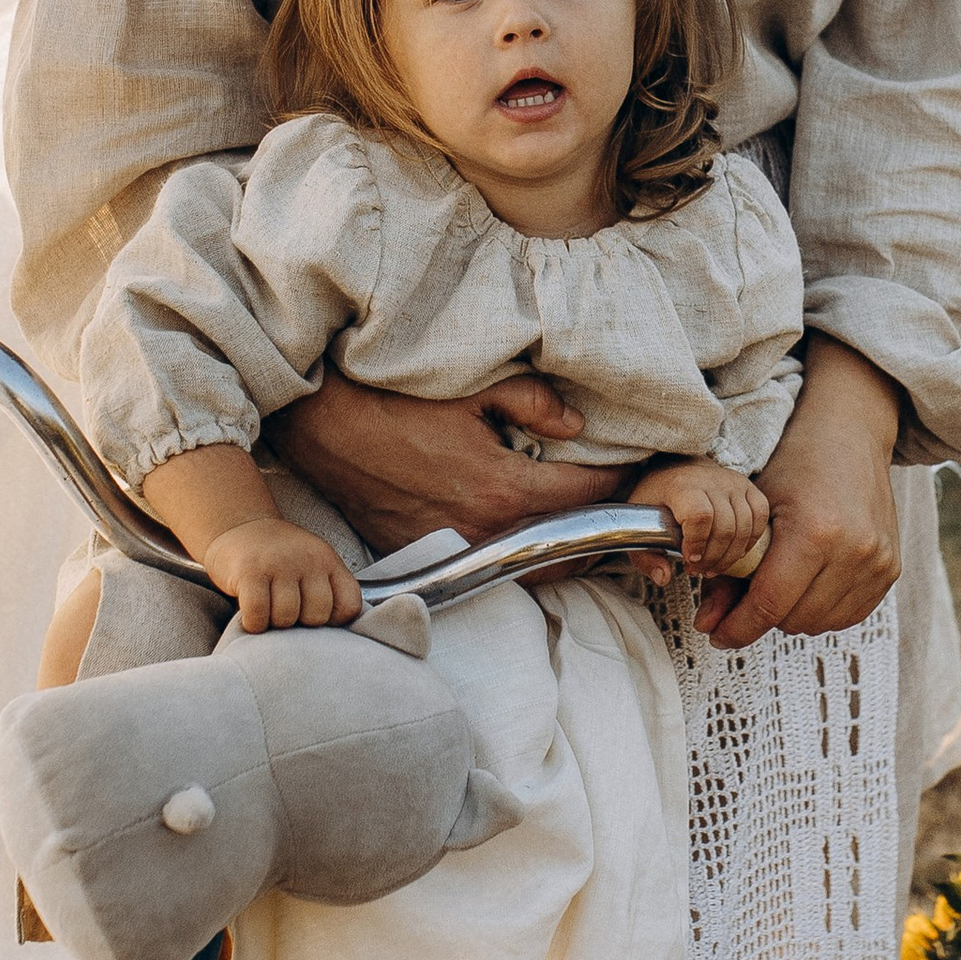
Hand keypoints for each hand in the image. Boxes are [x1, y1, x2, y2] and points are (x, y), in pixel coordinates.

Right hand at [202, 512, 363, 631]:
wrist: (239, 526)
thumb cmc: (279, 558)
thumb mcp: (313, 564)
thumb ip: (327, 590)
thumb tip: (330, 636)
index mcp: (328, 560)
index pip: (349, 606)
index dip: (333, 621)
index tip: (313, 615)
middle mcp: (308, 559)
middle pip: (316, 616)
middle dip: (300, 623)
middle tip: (285, 611)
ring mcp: (279, 563)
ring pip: (286, 618)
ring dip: (273, 624)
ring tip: (266, 610)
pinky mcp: (249, 571)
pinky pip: (258, 615)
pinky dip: (253, 624)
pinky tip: (249, 614)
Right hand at [274, 369, 635, 552]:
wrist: (325, 429)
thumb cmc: (395, 401)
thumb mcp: (471, 388)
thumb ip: (533, 402)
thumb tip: (575, 423)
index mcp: (502, 489)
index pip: (587, 497)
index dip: (619, 482)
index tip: (635, 468)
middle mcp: (485, 533)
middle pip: (571, 548)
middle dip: (603, 526)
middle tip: (622, 503)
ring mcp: (457, 552)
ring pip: (537, 571)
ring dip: (568, 550)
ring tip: (587, 523)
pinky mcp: (433, 560)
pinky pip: (497, 571)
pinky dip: (527, 560)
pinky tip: (535, 536)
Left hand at [635, 456, 769, 582]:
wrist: (674, 469)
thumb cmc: (656, 500)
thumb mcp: (638, 526)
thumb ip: (646, 557)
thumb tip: (664, 578)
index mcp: (680, 486)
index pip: (699, 515)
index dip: (697, 543)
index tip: (689, 559)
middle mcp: (710, 480)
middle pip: (725, 527)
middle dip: (713, 557)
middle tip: (699, 569)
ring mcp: (732, 482)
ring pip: (744, 525)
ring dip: (731, 554)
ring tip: (714, 565)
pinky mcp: (747, 486)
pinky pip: (760, 514)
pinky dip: (751, 538)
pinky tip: (735, 550)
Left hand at [702, 337, 901, 648]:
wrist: (851, 435)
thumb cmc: (795, 464)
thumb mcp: (753, 512)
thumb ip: (728, 573)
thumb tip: (708, 625)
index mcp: (816, 531)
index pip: (769, 604)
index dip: (737, 627)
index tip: (715, 634)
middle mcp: (855, 550)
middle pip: (794, 619)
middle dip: (762, 615)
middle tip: (746, 593)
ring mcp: (879, 562)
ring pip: (820, 623)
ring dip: (792, 614)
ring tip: (778, 583)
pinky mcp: (892, 569)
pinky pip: (849, 615)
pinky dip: (822, 610)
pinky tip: (806, 586)